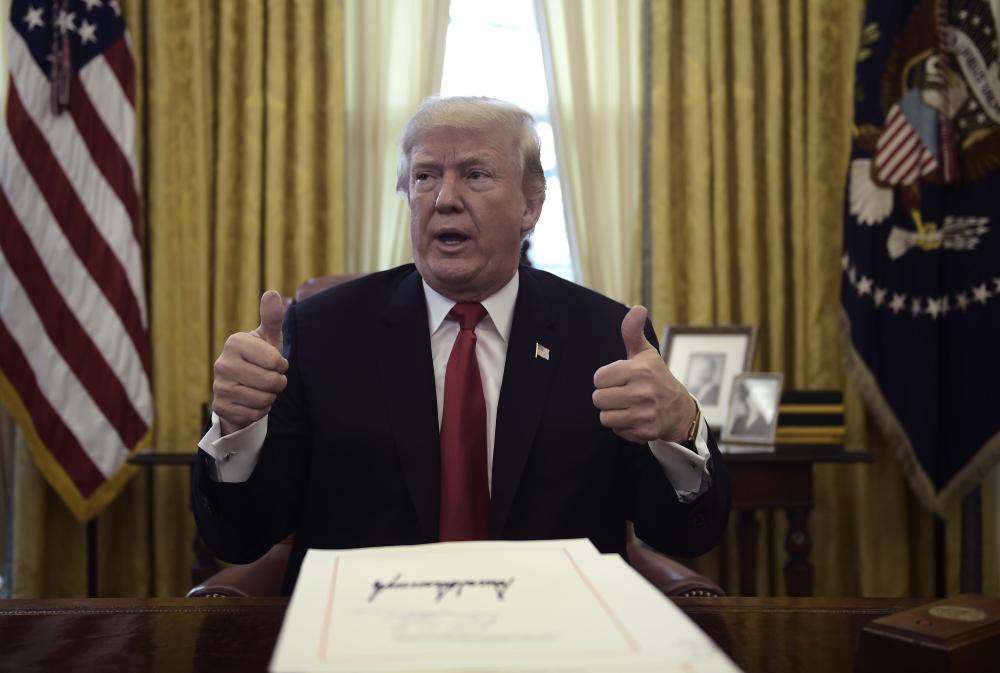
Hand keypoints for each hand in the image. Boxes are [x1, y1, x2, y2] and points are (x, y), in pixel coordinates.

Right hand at [212, 290, 288, 435]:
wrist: (243, 386)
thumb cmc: (261, 358)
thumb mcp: (269, 338)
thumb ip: (272, 317)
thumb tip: (272, 293)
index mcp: (235, 342)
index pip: (275, 361)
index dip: (282, 365)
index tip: (275, 362)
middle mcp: (222, 363)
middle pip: (270, 382)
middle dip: (278, 383)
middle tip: (272, 379)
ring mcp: (218, 386)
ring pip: (262, 400)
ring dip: (270, 397)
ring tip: (262, 389)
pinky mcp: (219, 407)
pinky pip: (253, 415)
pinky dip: (259, 411)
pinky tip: (253, 402)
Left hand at [592, 305, 696, 443]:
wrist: (680, 410)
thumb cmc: (657, 378)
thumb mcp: (645, 354)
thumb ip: (633, 332)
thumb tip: (637, 308)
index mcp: (639, 370)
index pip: (598, 378)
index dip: (605, 379)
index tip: (618, 379)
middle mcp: (642, 392)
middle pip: (598, 399)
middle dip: (607, 396)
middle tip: (621, 393)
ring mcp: (643, 414)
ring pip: (604, 416)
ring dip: (612, 412)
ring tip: (626, 406)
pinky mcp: (644, 432)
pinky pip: (615, 430)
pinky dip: (622, 426)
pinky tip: (634, 417)